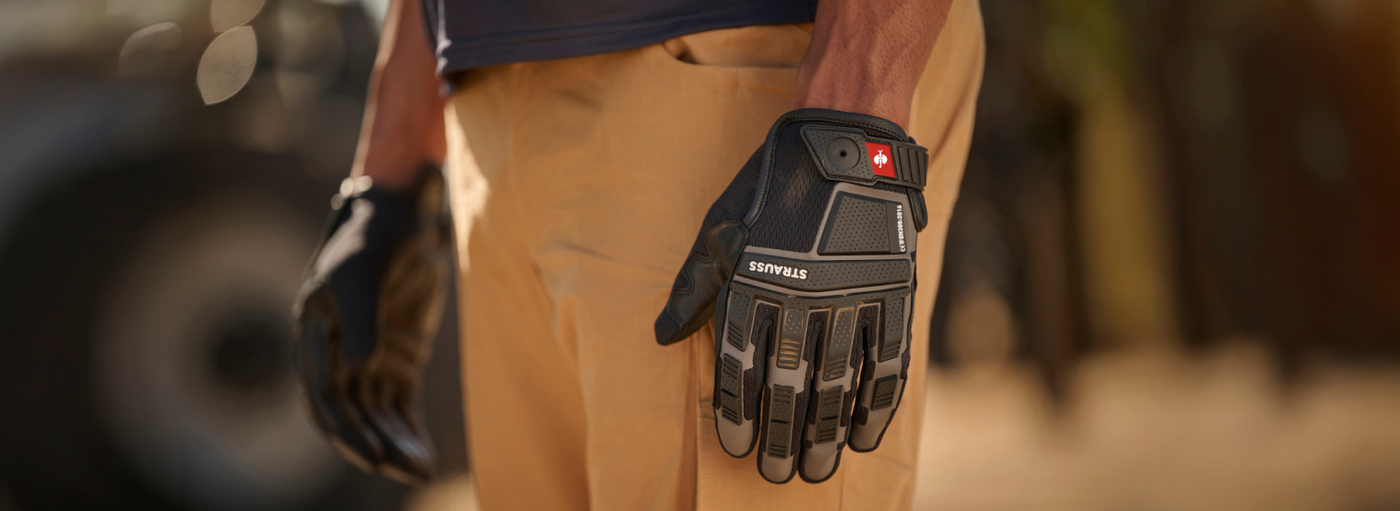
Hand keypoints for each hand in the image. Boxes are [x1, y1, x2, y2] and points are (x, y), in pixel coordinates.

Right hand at [293, 166, 451, 485]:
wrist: (408, 211)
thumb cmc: (379, 234)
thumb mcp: (367, 271)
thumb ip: (363, 318)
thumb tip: (360, 367)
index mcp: (317, 333)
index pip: (324, 396)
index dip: (344, 429)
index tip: (371, 455)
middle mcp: (338, 351)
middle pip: (350, 413)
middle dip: (373, 445)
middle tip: (399, 471)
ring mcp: (369, 357)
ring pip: (377, 415)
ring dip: (395, 445)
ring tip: (420, 471)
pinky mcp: (399, 359)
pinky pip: (400, 406)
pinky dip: (411, 432)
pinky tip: (426, 457)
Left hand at [656, 109, 929, 483]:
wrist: (847, 145)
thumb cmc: (773, 188)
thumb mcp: (720, 229)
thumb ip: (694, 287)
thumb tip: (664, 337)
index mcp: (755, 283)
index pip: (740, 365)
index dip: (736, 412)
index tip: (735, 447)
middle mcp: (803, 296)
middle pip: (790, 385)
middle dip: (782, 437)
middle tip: (778, 473)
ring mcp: (852, 296)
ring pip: (837, 383)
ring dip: (826, 433)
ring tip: (817, 470)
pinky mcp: (893, 292)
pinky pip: (886, 360)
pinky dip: (876, 403)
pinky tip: (864, 435)